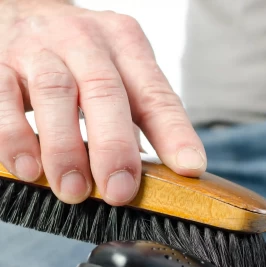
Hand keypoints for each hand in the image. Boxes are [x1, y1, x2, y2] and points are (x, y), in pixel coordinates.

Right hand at [0, 1, 206, 204]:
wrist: (21, 12)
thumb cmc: (81, 57)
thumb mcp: (119, 74)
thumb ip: (142, 116)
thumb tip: (169, 171)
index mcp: (125, 45)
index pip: (156, 93)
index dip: (174, 133)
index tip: (189, 169)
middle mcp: (85, 40)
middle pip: (105, 91)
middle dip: (114, 147)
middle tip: (118, 192)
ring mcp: (39, 48)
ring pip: (54, 93)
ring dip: (64, 148)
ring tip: (73, 191)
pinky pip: (0, 97)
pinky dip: (14, 136)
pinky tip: (27, 168)